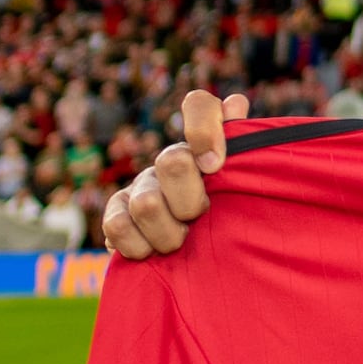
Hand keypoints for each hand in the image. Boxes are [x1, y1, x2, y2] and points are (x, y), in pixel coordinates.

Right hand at [96, 89, 250, 258]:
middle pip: (172, 162)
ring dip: (169, 234)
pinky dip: (138, 246)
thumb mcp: (245, 190)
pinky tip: (151, 251)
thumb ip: (246, 150)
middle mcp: (170, 159)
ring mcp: (140, 185)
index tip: (214, 165)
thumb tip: (235, 103)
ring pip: (146, 203)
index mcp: (204, 146)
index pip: (199, 104)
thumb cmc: (228, 220)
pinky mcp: (117, 214)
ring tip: (181, 243)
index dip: (204, 129)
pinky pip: (116, 226)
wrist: (197, 259)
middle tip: (200, 218)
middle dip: (190, 202)